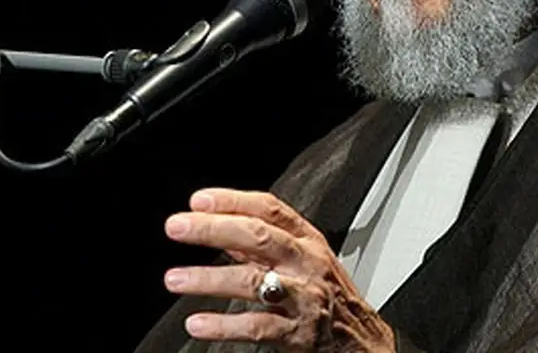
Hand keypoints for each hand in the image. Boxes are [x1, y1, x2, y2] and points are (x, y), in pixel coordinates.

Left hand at [162, 188, 395, 351]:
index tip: (198, 200)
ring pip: (253, 281)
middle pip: (258, 236)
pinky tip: (197, 323)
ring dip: (208, 279)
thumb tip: (215, 224)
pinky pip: (257, 326)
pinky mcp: (297, 334)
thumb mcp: (304, 258)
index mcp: (306, 239)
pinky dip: (224, 325)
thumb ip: (262, 243)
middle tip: (177, 227)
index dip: (232, 200)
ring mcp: (302, 297)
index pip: (269, 208)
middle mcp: (305, 262)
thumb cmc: (329, 296)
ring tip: (175, 278)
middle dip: (213, 229)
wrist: (362, 343)